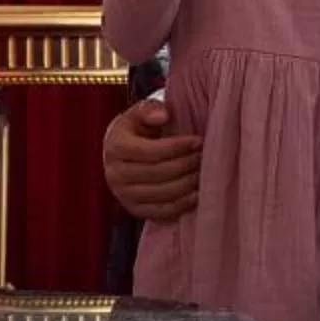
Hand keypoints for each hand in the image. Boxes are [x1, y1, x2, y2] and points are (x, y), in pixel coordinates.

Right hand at [100, 97, 200, 220]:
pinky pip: (161, 211)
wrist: (123, 153)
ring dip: (187, 184)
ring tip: (203, 172)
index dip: (177, 147)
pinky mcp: (134, 210)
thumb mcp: (140, 113)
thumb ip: (150, 109)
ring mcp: (123, 195)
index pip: (149, 151)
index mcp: (115, 147)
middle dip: (185, 165)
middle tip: (205, 157)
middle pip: (157, 173)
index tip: (199, 141)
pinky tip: (197, 193)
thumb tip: (163, 115)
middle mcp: (114, 174)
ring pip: (161, 194)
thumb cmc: (137, 129)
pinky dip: (182, 204)